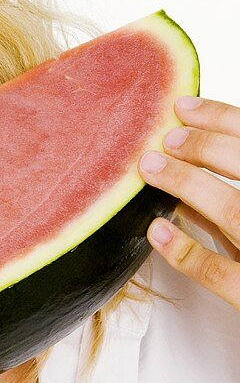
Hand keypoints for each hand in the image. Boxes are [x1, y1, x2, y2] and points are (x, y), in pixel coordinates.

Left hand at [139, 95, 239, 310]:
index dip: (224, 119)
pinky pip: (221, 274)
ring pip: (236, 213)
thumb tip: (193, 169)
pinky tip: (157, 231)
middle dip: (205, 147)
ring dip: (189, 185)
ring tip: (151, 170)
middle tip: (165, 137)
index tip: (185, 108)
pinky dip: (186, 250)